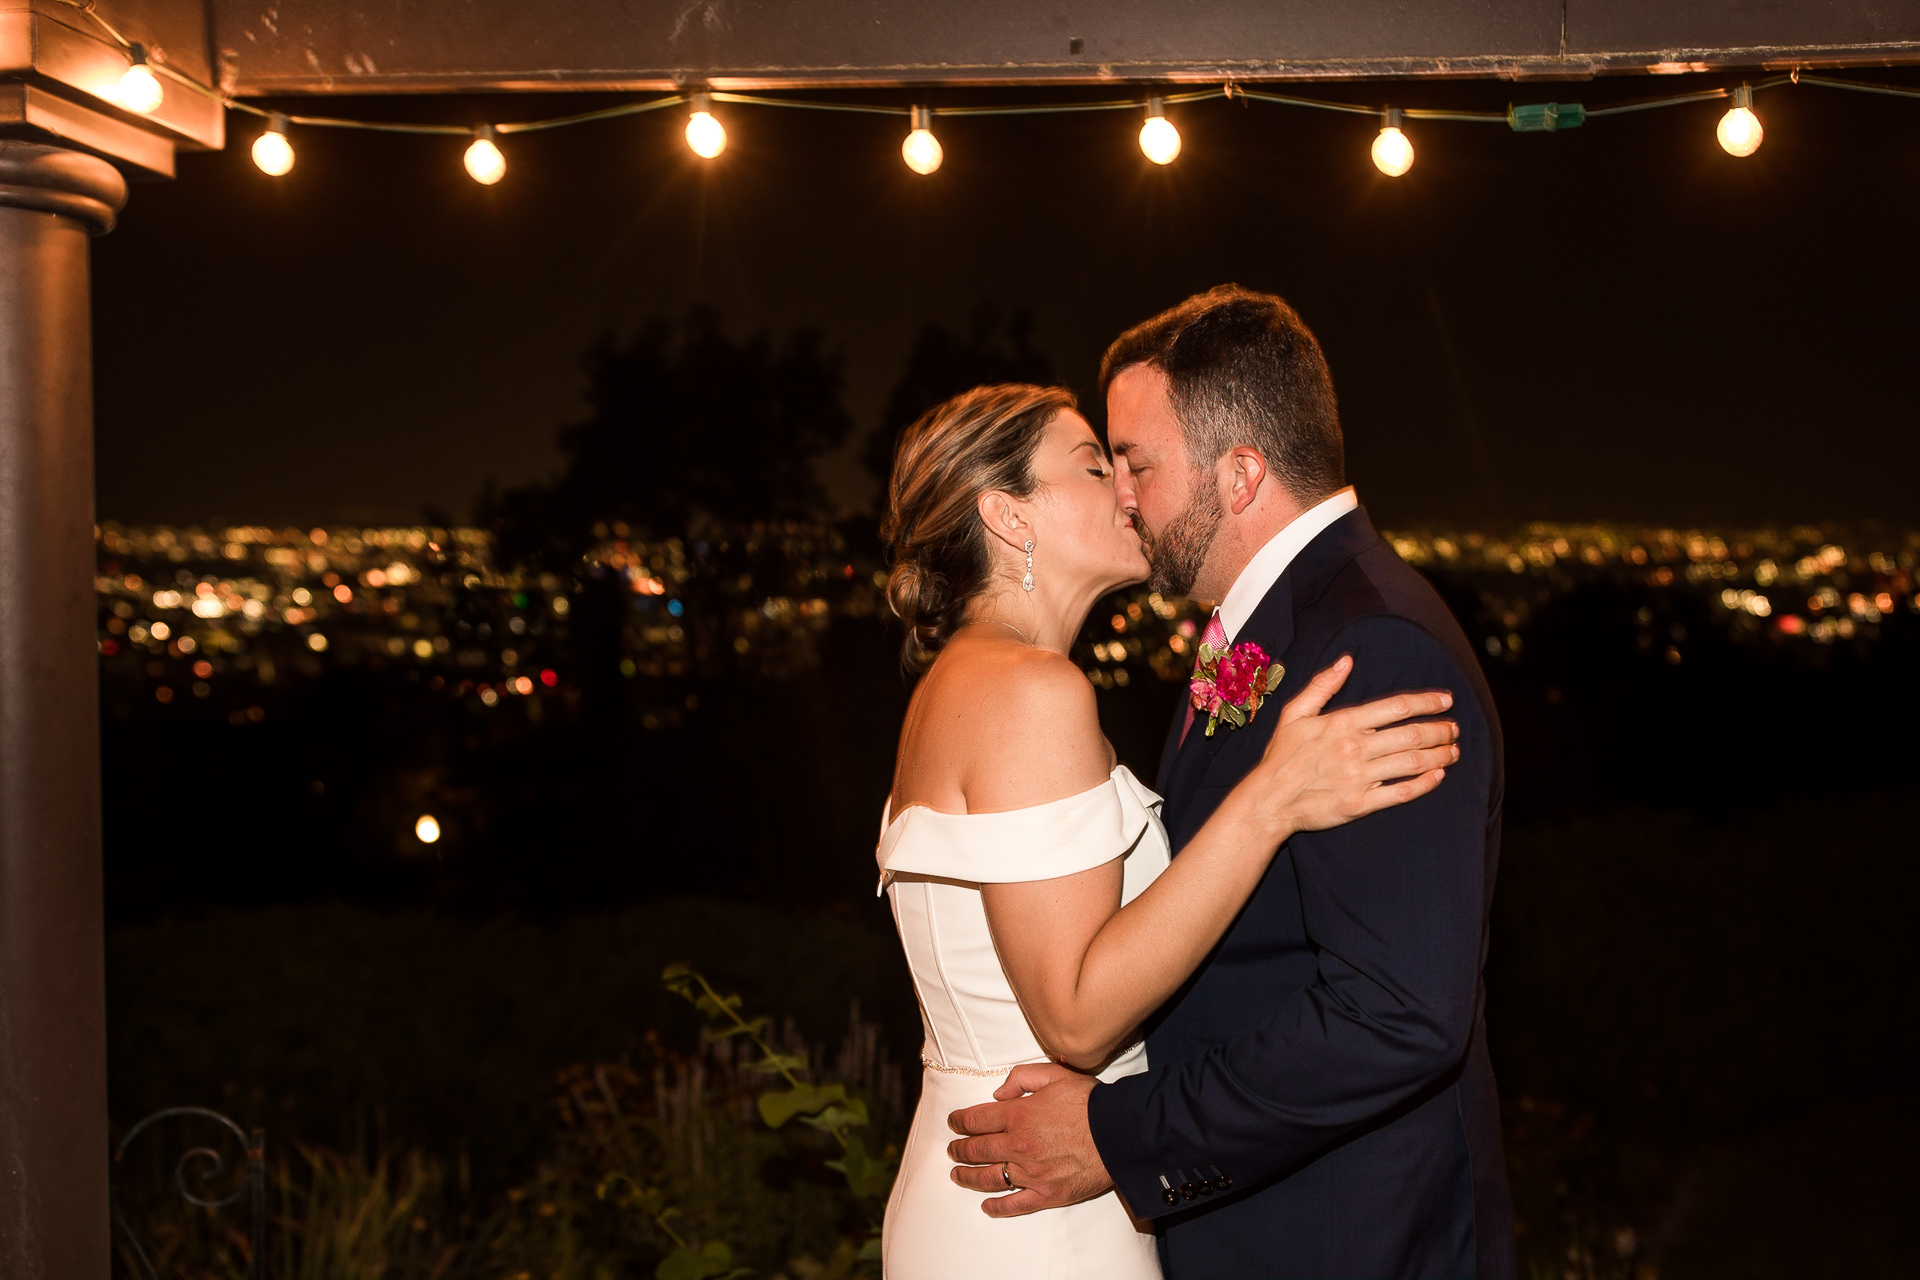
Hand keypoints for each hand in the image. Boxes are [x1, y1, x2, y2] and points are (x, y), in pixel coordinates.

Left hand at [945, 1063, 1111, 1216]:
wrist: (1120, 1133)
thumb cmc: (1089, 1102)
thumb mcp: (1054, 1074)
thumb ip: (1021, 1078)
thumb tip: (998, 1094)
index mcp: (1017, 1115)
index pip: (976, 1119)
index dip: (959, 1120)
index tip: (953, 1122)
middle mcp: (1018, 1146)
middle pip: (977, 1150)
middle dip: (959, 1149)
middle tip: (952, 1149)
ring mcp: (1031, 1173)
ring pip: (988, 1178)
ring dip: (968, 1176)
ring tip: (957, 1174)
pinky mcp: (1046, 1194)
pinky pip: (1014, 1204)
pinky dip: (997, 1207)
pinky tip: (986, 1205)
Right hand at [1231, 656, 1458, 839]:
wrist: (1268, 800)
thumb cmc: (1281, 756)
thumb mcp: (1294, 713)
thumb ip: (1322, 686)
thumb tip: (1347, 661)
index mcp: (1343, 722)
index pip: (1397, 707)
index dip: (1427, 702)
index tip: (1447, 701)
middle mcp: (1355, 748)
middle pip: (1412, 735)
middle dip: (1440, 730)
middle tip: (1454, 728)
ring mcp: (1359, 777)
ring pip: (1412, 762)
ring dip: (1440, 755)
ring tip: (1454, 750)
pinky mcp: (1360, 803)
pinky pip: (1401, 792)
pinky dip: (1425, 784)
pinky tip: (1438, 776)